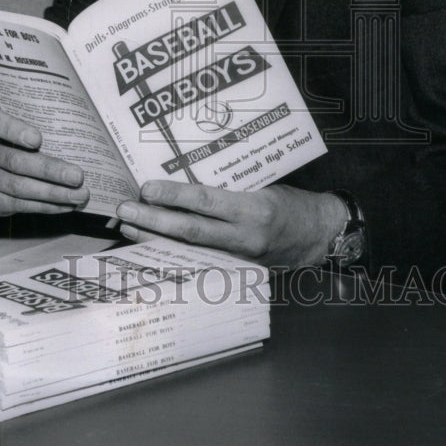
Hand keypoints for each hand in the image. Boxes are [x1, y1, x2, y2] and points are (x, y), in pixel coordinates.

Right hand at [0, 108, 88, 216]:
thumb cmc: (24, 135)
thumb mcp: (30, 122)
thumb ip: (44, 125)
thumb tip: (80, 139)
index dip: (15, 131)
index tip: (38, 139)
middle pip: (14, 161)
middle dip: (49, 170)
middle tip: (77, 176)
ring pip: (18, 187)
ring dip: (53, 193)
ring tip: (79, 195)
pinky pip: (18, 205)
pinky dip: (46, 206)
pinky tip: (66, 205)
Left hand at [116, 181, 347, 267]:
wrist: (320, 236)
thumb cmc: (293, 203)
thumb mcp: (264, 184)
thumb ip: (230, 185)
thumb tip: (186, 177)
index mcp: (255, 208)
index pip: (206, 201)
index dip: (174, 195)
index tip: (146, 189)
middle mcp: (245, 236)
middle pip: (190, 231)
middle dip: (153, 222)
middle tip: (125, 212)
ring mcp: (240, 256)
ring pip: (190, 249)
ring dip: (156, 240)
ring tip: (128, 229)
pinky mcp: (237, 268)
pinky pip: (199, 259)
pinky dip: (174, 252)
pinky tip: (152, 246)